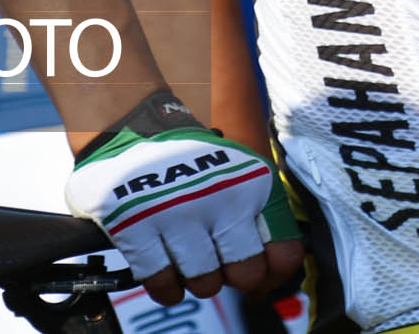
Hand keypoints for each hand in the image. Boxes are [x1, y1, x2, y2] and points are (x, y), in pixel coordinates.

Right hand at [65, 89, 303, 305]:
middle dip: (231, 275)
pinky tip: (166, 278)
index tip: (255, 273)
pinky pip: (163, 283)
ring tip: (188, 261)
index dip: (270, 273)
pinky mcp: (136, 225)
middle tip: (217, 262)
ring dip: (196, 280)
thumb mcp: (239, 175)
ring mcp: (177, 212)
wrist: (135, 128)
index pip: (283, 254)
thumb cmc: (193, 165)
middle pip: (245, 274)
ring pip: (205, 283)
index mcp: (253, 184)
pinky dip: (166, 289)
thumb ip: (261, 218)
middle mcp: (221, 197)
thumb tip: (274, 275)